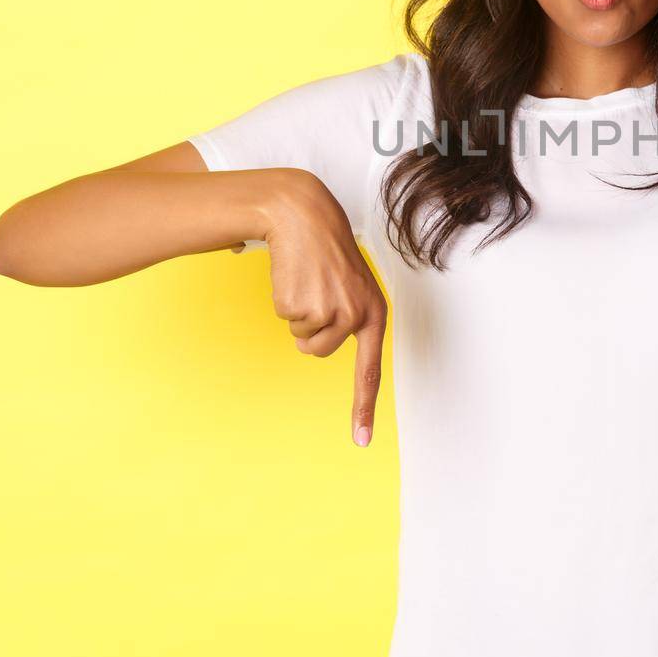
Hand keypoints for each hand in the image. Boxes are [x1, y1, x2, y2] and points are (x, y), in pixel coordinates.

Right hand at [261, 170, 388, 447]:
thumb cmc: (325, 251)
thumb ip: (347, 316)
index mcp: (374, 313)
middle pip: (319, 352)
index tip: (360, 441)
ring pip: (302, 340)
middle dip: (308, 328)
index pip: (371, 370)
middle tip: (314, 291)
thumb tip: (320, 344)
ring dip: (296, 314)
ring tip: (306, 281)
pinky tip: (294, 274)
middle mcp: (357, 317)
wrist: (304, 215)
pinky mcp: (305, 306)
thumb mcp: (350, 285)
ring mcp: (332, 313)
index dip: (363, 407)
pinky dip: (284, 300)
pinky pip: (285, 319)